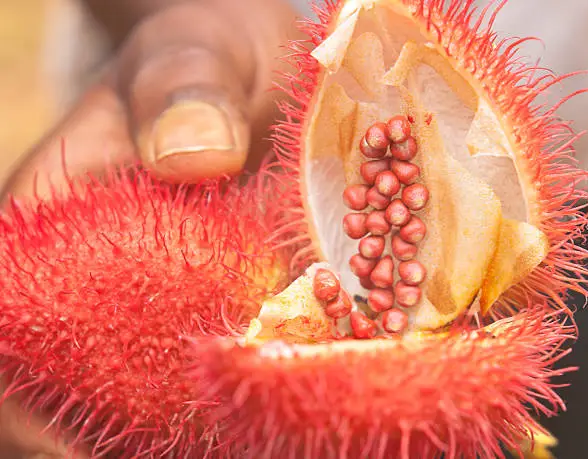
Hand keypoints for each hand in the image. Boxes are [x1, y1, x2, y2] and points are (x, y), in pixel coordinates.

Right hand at [0, 0, 298, 455]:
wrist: (253, 69)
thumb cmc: (206, 58)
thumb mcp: (192, 54)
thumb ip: (182, 90)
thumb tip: (192, 156)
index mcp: (62, 222)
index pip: (18, 333)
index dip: (34, 412)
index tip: (94, 454)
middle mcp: (109, 273)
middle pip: (92, 383)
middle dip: (134, 439)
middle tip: (211, 452)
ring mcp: (174, 292)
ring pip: (165, 385)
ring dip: (202, 427)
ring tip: (259, 441)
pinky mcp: (235, 294)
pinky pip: (237, 357)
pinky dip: (259, 388)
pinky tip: (299, 405)